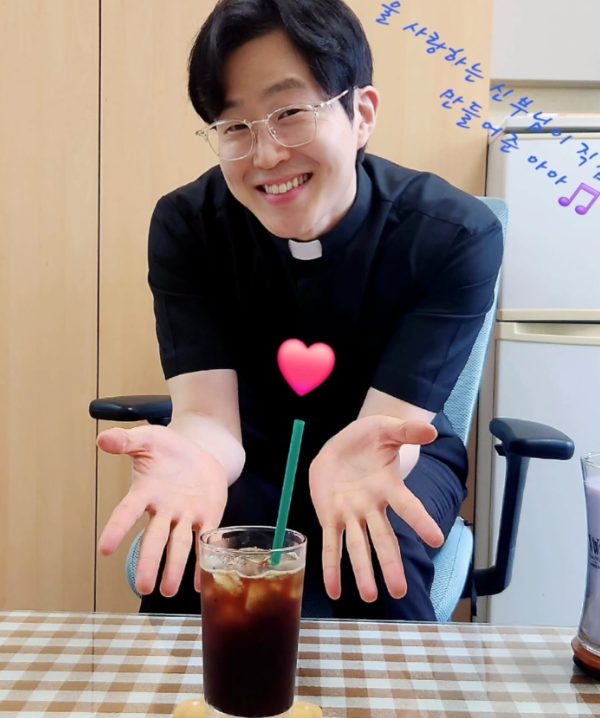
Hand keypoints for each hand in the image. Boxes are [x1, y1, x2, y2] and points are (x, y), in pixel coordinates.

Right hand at [97, 425, 227, 595]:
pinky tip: (200, 584)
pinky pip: (204, 541)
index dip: (117, 529)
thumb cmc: (168, 449)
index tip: (105, 550)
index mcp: (146, 492)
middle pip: (154, 538)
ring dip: (175, 568)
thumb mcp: (148, 438)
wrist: (200, 452)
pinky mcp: (207, 516)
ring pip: (179, 545)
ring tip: (169, 592)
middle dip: (149, 561)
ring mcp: (186, 515)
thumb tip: (102, 439)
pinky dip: (202, 561)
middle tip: (142, 586)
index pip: (127, 513)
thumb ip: (126, 440)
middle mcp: (164, 510)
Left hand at [309, 415, 443, 602]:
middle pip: (383, 538)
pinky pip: (330, 544)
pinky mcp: (330, 516)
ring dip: (362, 571)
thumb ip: (407, 431)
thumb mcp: (386, 428)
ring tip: (370, 597)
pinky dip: (331, 566)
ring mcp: (351, 514)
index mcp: (388, 487)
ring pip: (357, 546)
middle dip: (390, 563)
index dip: (421, 521)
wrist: (343, 444)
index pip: (407, 507)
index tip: (436, 540)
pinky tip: (333, 590)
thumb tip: (431, 429)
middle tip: (400, 590)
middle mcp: (372, 507)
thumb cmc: (369, 437)